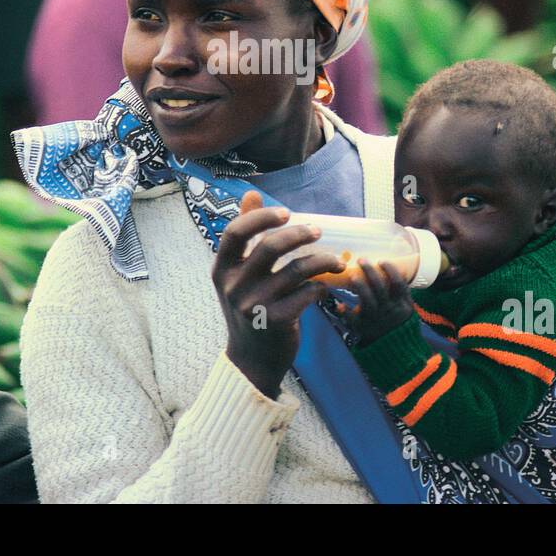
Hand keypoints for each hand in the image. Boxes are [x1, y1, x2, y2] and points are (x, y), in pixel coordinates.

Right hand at [214, 191, 345, 398]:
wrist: (252, 361)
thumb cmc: (249, 309)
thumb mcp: (239, 274)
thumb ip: (246, 235)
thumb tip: (251, 194)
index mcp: (222, 270)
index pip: (235, 232)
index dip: (261, 217)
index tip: (286, 213)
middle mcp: (234, 286)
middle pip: (271, 247)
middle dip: (300, 234)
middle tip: (318, 232)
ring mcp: (254, 305)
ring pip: (296, 270)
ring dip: (321, 260)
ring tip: (334, 260)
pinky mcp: (275, 322)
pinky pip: (306, 293)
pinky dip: (320, 286)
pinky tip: (324, 286)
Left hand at [335, 258, 415, 345]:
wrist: (395, 350)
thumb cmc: (398, 322)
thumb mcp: (407, 308)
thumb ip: (402, 291)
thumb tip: (396, 269)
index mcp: (402, 304)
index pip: (398, 284)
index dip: (390, 270)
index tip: (382, 261)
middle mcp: (389, 310)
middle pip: (380, 288)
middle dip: (370, 272)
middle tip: (362, 260)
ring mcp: (376, 319)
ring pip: (368, 301)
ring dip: (359, 286)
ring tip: (352, 276)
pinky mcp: (363, 327)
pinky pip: (353, 319)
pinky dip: (346, 312)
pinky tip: (340, 305)